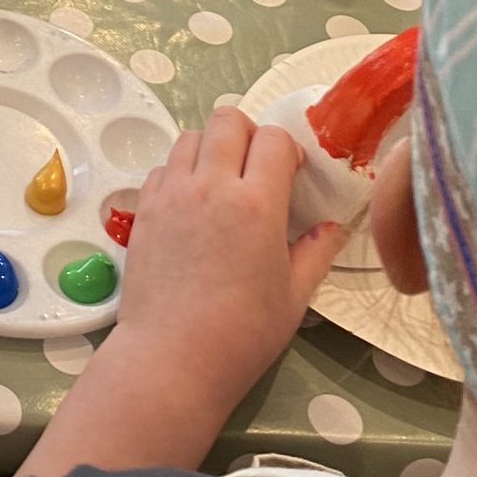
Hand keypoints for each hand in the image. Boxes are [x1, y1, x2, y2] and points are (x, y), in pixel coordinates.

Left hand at [113, 109, 343, 409]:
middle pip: (227, 119)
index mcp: (257, 203)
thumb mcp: (294, 297)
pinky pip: (163, 167)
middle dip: (248, 133)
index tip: (291, 172)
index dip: (287, 148)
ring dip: (210, 148)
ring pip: (190, 136)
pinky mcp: (143, 208)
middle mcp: (211, 185)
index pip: (273, 138)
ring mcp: (172, 193)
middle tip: (256, 167)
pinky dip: (180, 172)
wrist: (172, 357)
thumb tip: (333, 227)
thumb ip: (316, 253)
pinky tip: (192, 205)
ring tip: (222, 183)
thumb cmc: (242, 334)